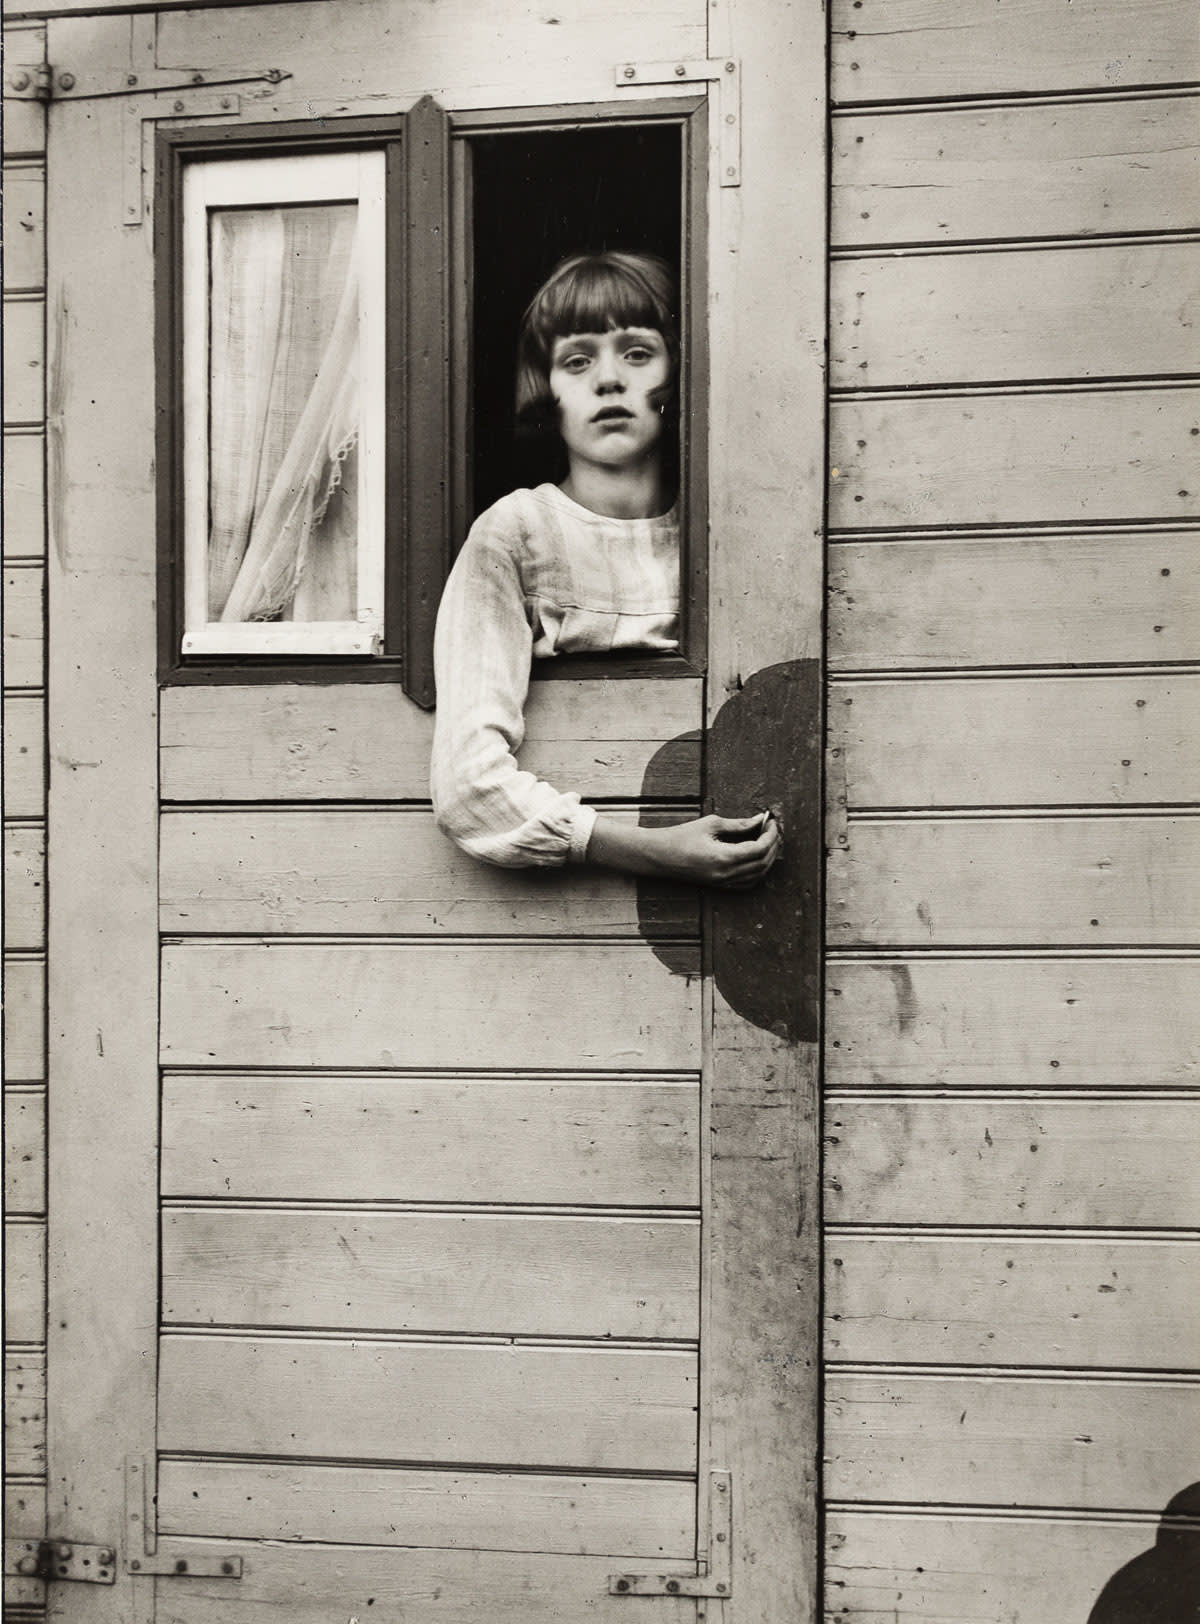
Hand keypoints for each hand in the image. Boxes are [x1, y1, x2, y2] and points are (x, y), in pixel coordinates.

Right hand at [588, 810, 781, 887]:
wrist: (658, 856)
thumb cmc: (680, 837)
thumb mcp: (710, 824)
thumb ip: (737, 824)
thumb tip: (758, 820)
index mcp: (724, 858)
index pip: (759, 849)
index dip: (770, 834)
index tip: (771, 821)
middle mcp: (726, 874)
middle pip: (762, 863)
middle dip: (772, 844)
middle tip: (772, 828)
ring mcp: (723, 883)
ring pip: (758, 875)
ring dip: (767, 858)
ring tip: (767, 840)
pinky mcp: (719, 885)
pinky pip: (747, 883)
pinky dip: (758, 871)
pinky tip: (757, 858)